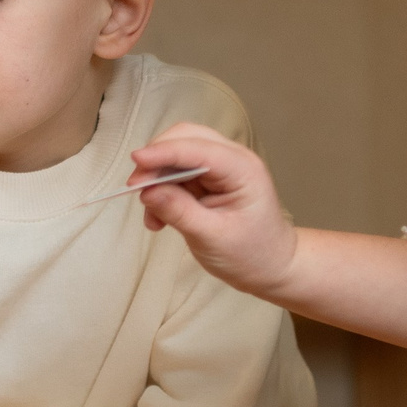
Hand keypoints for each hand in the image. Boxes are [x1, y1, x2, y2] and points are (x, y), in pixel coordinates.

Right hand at [125, 123, 298, 296]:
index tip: (136, 160)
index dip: (164, 152)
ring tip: (151, 215)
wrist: (271, 268)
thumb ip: (179, 212)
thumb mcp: (212, 237)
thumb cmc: (251, 254)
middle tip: (135, 188)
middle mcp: (233, 159)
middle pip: (186, 139)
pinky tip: (158, 219)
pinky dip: (162, 190)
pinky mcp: (208, 178)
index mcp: (243, 169)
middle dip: (157, 159)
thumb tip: (147, 191)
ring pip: (178, 154)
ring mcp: (220, 167)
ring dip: (157, 178)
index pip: (198, 148)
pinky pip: (177, 173)